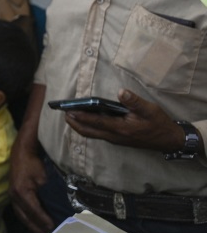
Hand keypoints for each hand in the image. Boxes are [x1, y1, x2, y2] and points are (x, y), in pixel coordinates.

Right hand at [9, 142, 53, 232]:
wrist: (21, 153)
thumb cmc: (33, 164)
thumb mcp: (43, 179)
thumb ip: (47, 193)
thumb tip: (56, 207)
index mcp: (22, 192)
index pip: (34, 210)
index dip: (44, 220)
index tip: (53, 228)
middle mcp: (14, 196)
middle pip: (25, 216)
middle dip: (36, 227)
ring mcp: (12, 195)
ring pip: (21, 215)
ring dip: (30, 225)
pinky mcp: (12, 194)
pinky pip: (19, 210)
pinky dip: (26, 218)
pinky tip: (33, 223)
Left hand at [64, 89, 182, 151]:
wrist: (168, 140)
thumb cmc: (158, 123)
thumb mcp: (150, 110)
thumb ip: (134, 101)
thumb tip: (121, 92)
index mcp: (121, 129)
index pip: (96, 122)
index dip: (81, 116)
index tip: (68, 111)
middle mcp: (114, 136)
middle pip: (88, 131)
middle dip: (74, 123)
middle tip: (63, 113)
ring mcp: (115, 139)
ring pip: (92, 134)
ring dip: (80, 125)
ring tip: (70, 115)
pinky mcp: (117, 139)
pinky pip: (98, 134)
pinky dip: (88, 127)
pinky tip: (86, 118)